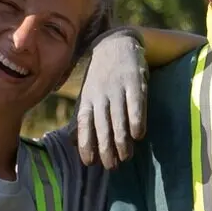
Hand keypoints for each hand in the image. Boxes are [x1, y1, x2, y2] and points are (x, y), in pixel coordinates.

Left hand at [76, 28, 146, 168]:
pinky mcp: (135, 81)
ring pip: (118, 118)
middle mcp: (101, 95)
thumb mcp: (87, 96)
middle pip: (102, 126)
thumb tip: (73, 144)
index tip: (90, 163)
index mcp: (87, 100)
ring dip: (121, 140)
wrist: (116, 43)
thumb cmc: (100, 77)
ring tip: (126, 157)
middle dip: (105, 148)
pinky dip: (136, 119)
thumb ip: (82, 119)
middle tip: (111, 167)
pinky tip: (139, 135)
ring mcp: (118, 88)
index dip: (86, 145)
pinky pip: (135, 103)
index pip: (84, 125)